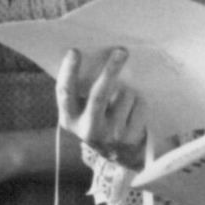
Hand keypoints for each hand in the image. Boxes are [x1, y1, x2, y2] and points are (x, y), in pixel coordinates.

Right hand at [55, 49, 147, 166]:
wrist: (116, 153)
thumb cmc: (95, 119)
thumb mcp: (80, 111)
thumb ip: (79, 90)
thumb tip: (88, 56)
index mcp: (69, 119)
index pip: (65, 92)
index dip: (68, 71)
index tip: (75, 51)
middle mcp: (88, 129)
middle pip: (99, 95)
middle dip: (110, 70)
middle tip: (121, 51)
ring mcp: (110, 135)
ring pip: (125, 96)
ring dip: (128, 88)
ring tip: (123, 96)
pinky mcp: (130, 137)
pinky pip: (140, 105)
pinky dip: (139, 100)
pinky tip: (132, 109)